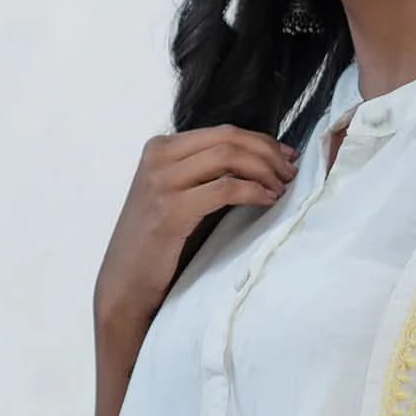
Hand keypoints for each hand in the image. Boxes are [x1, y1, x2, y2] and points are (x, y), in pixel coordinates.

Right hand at [93, 125, 298, 337]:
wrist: (125, 283)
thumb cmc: (157, 243)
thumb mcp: (175, 194)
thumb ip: (203, 172)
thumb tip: (256, 160)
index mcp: (160, 148)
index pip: (223, 132)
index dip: (262, 141)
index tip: (286, 156)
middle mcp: (158, 157)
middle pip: (229, 138)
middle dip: (268, 153)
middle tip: (290, 172)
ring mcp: (161, 181)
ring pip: (229, 157)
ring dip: (264, 170)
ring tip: (281, 188)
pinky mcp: (170, 210)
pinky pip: (225, 189)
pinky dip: (253, 191)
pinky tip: (266, 200)